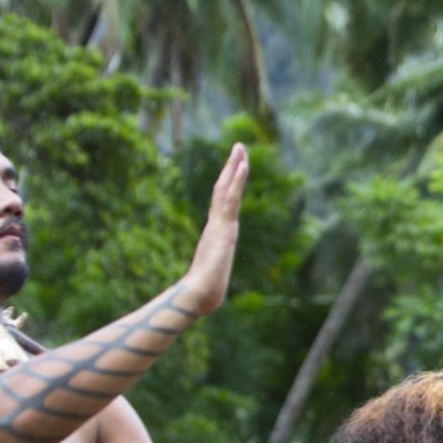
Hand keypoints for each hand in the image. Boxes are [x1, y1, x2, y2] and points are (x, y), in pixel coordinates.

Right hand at [175, 143, 248, 316]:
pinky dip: (237, 181)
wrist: (199, 294)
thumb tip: (209, 282)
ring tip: (240, 148)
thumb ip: (212, 271)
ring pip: (227, 189)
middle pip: (224, 189)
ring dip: (235, 167)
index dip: (228, 183)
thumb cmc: (204, 290)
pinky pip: (231, 198)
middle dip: (231, 167)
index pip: (223, 202)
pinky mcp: (223, 227)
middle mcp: (218, 224)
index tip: (234, 167)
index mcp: (216, 232)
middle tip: (238, 147)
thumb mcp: (214, 276)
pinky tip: (243, 165)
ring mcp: (220, 224)